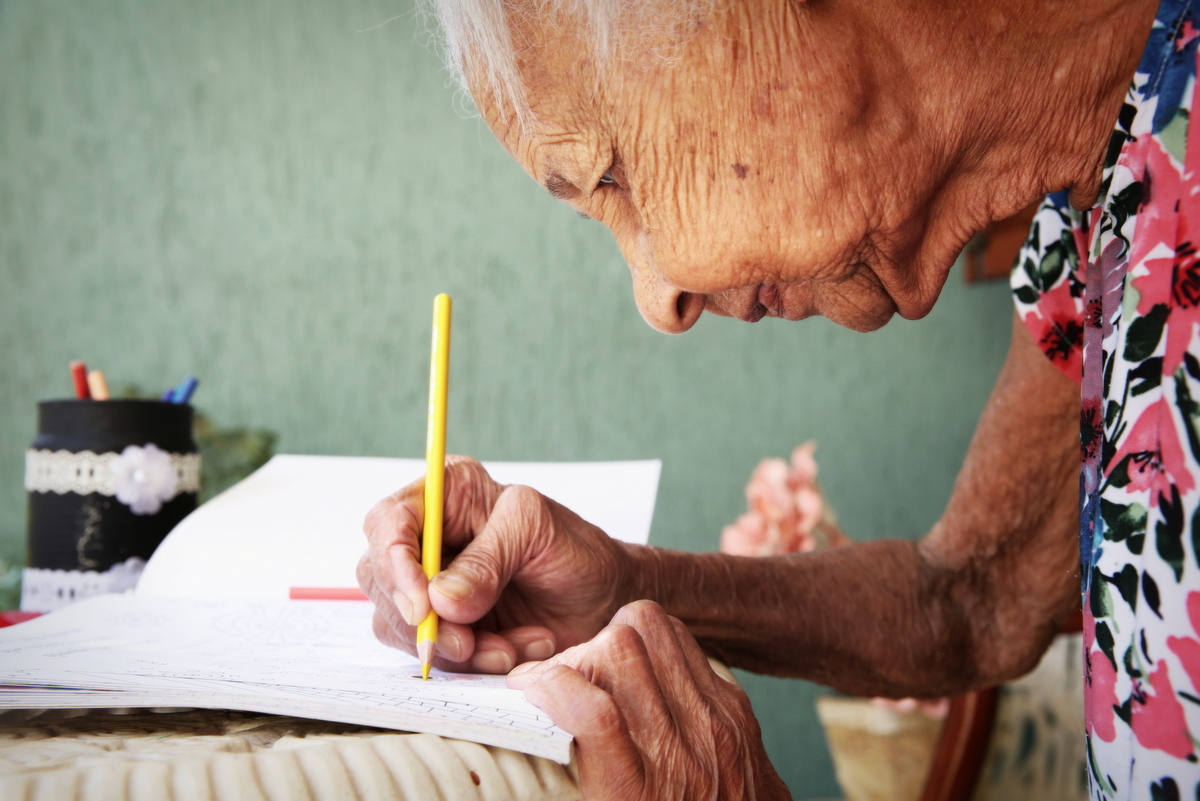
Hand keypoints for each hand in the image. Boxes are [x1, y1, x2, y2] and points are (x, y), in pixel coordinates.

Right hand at [357, 456, 633, 672]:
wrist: (606, 603)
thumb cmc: (577, 553)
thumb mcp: (540, 534)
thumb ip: (489, 560)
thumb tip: (439, 601)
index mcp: (447, 493)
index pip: (389, 521)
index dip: (394, 564)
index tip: (424, 608)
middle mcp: (428, 537)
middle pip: (381, 578)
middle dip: (422, 620)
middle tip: (468, 643)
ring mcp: (430, 585)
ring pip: (399, 624)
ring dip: (455, 648)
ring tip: (513, 646)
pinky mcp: (441, 626)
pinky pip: (429, 653)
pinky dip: (470, 663)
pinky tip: (514, 651)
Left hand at [508, 600, 790, 800]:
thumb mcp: (745, 783)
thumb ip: (717, 742)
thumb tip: (692, 715)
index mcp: (729, 720)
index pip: (668, 634)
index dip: (621, 638)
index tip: (594, 667)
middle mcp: (709, 726)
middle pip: (638, 630)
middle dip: (594, 643)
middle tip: (565, 682)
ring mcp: (675, 756)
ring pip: (614, 654)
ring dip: (570, 664)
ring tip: (543, 693)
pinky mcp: (631, 789)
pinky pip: (591, 709)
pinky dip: (554, 690)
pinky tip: (530, 693)